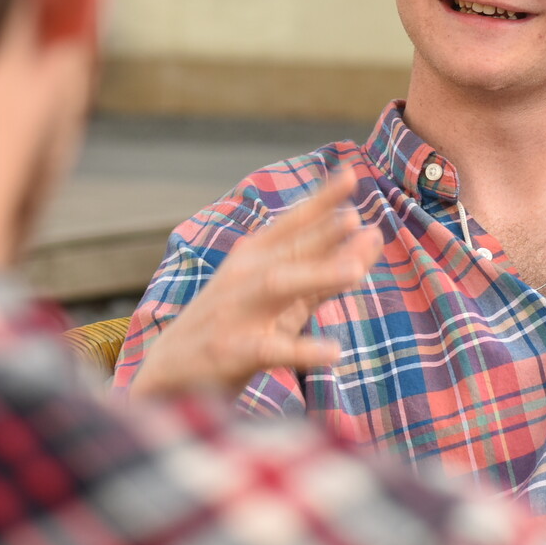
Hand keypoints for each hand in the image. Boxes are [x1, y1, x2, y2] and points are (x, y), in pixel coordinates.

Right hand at [130, 167, 378, 399]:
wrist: (172, 370)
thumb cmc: (235, 325)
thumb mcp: (278, 296)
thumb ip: (324, 271)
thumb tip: (373, 235)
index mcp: (253, 257)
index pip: (290, 224)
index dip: (319, 200)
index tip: (350, 175)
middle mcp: (243, 277)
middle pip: (288, 251)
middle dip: (321, 234)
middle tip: (354, 219)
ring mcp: (236, 313)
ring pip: (278, 287)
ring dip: (316, 276)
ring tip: (355, 271)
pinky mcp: (233, 352)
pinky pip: (270, 349)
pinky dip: (302, 349)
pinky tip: (334, 352)